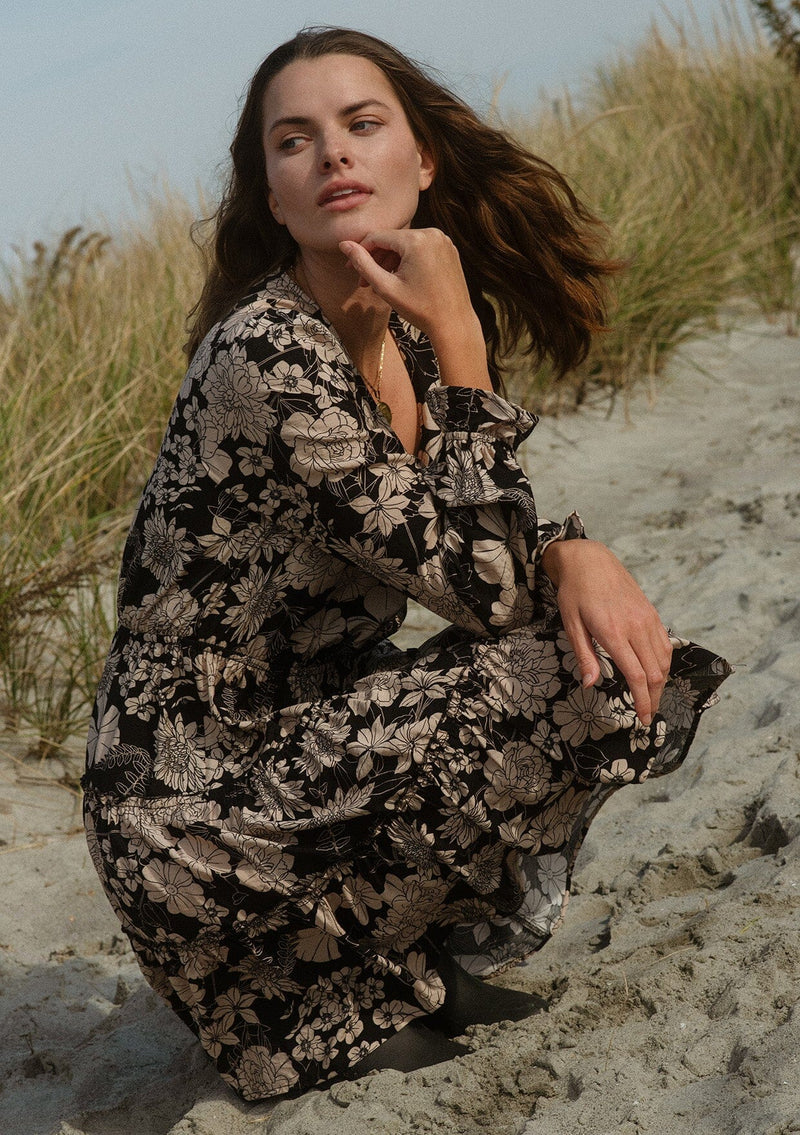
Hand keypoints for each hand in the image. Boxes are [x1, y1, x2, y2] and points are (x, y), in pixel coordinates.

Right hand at [339, 229, 491, 390]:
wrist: (454, 324)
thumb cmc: (421, 309)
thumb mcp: (385, 287)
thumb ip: (363, 264)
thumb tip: (344, 245)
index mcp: (416, 240)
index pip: (378, 237)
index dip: (360, 251)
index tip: (349, 268)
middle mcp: (432, 234)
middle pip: (393, 241)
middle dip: (376, 260)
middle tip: (363, 282)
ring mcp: (443, 241)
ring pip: (406, 245)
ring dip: (390, 261)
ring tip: (381, 283)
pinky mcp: (449, 250)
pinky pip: (421, 249)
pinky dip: (408, 261)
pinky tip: (400, 279)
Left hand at [541, 539, 672, 724]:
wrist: (590, 560)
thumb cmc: (575, 593)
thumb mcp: (571, 624)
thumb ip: (584, 656)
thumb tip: (591, 685)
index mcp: (614, 633)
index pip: (637, 676)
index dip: (643, 701)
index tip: (643, 719)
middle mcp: (636, 627)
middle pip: (655, 673)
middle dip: (654, 698)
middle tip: (647, 716)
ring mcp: (647, 619)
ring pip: (664, 660)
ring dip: (661, 684)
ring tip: (651, 698)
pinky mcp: (652, 613)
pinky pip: (665, 644)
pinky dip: (664, 663)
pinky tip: (657, 673)